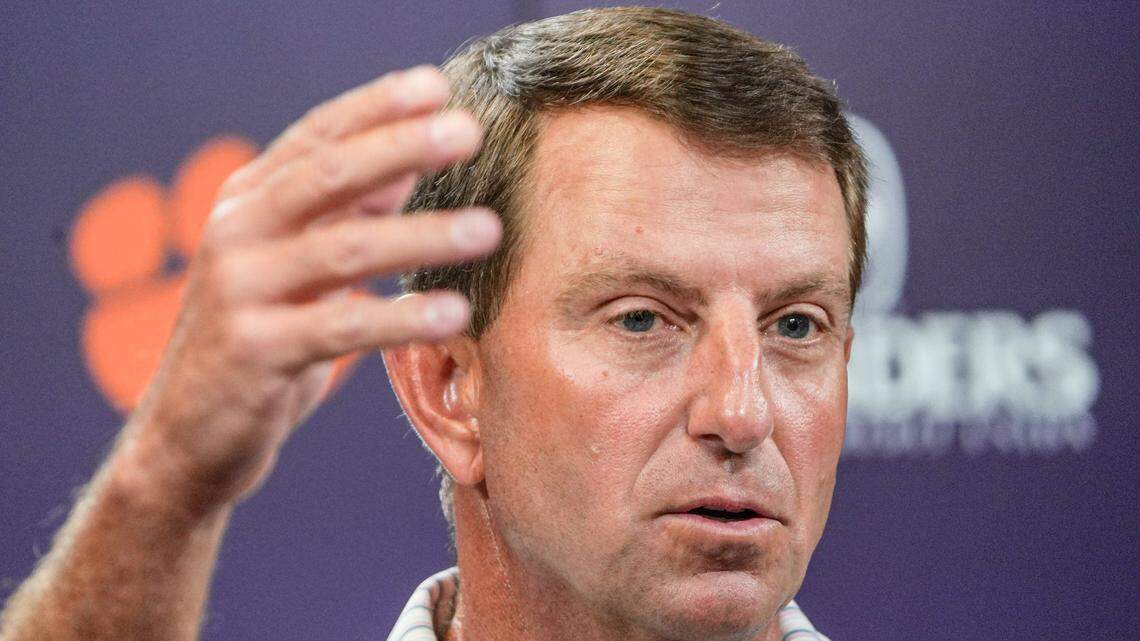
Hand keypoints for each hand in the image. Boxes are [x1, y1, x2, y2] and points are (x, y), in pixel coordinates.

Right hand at [115, 66, 498, 512]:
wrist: (190, 432)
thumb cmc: (263, 335)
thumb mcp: (300, 263)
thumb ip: (350, 211)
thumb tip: (417, 159)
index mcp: (249, 200)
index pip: (318, 137)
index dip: (377, 107)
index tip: (438, 85)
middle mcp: (237, 232)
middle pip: (326, 175)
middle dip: (401, 147)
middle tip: (469, 131)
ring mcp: (239, 290)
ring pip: (341, 250)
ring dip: (421, 236)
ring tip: (489, 231)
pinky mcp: (254, 352)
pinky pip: (340, 328)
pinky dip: (401, 319)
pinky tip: (453, 313)